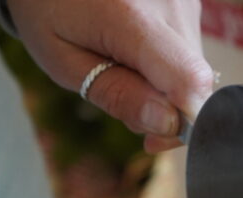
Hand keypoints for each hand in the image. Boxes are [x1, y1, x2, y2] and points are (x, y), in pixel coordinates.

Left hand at [7, 0, 214, 152]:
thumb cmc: (48, 10)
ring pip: (192, 68)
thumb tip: (167, 125)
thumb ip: (116, 93)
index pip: (188, 79)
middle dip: (164, 108)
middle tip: (122, 101)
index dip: (183, 121)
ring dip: (164, 85)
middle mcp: (170, 3)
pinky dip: (166, 64)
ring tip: (123, 66)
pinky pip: (188, 50)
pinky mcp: (189, 0)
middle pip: (193, 81)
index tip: (154, 138)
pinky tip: (135, 52)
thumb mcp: (64, 61)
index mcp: (132, 17)